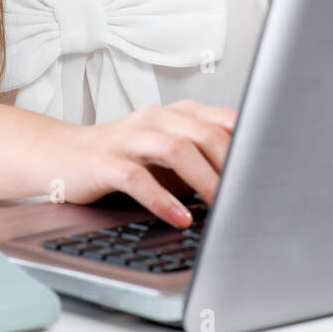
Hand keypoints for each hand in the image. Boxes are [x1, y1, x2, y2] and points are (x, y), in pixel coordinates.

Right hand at [48, 99, 237, 226]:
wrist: (61, 155)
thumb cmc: (122, 156)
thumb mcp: (167, 151)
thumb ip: (203, 156)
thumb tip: (249, 179)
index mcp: (177, 113)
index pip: (224, 121)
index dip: (250, 144)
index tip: (270, 171)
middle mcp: (156, 118)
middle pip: (205, 133)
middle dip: (231, 166)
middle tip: (249, 194)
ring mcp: (130, 138)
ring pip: (176, 149)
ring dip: (204, 180)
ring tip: (221, 207)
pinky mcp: (106, 162)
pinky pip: (138, 179)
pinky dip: (163, 200)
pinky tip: (180, 218)